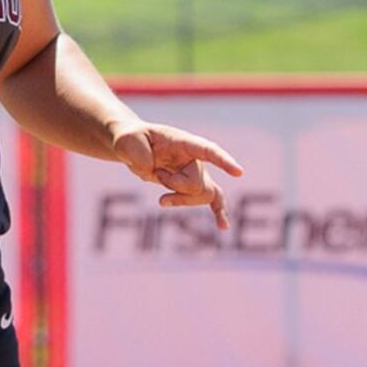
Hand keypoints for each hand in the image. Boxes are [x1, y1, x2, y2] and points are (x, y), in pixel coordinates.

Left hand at [110, 119, 242, 230]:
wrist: (133, 147)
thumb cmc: (132, 140)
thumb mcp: (128, 141)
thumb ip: (138, 155)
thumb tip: (153, 172)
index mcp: (183, 142)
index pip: (207, 150)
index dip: (222, 161)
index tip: (238, 173)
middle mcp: (194, 158)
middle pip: (198, 183)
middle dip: (174, 186)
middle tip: (155, 173)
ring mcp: (194, 172)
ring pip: (200, 195)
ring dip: (178, 199)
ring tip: (161, 197)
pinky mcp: (191, 185)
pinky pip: (211, 200)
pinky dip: (218, 212)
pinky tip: (223, 226)